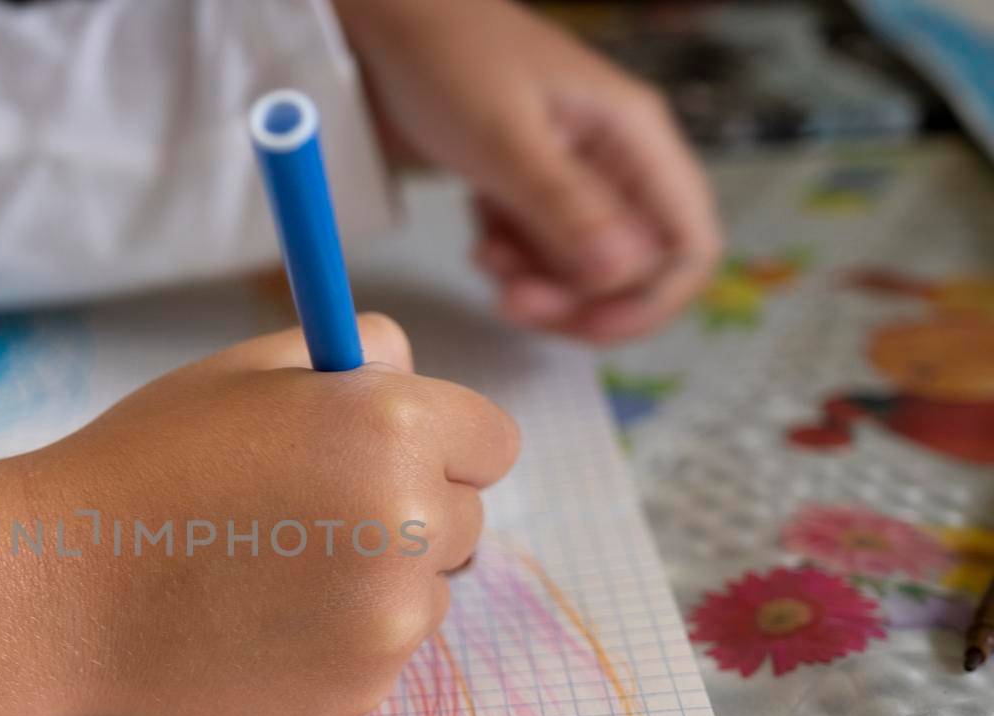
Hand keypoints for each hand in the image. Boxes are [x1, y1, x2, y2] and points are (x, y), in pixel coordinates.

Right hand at [0, 315, 517, 715]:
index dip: (441, 441)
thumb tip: (415, 364)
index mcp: (392, 426)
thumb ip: (352, 352)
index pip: (493, 441)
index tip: (393, 452)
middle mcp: (410, 523)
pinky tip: (259, 623)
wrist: (59, 589)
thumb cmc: (144, 464)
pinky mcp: (358, 693)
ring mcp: (389, 620)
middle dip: (409, 510)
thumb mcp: (244, 372)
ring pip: (427, 592)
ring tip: (271, 571)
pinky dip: (339, 643)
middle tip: (309, 512)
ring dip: (377, 581)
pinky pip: (382, 655)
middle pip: (465, 519)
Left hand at [335, 0, 720, 342]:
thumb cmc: (446, 59)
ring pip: (582, 269)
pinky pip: (541, 253)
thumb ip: (563, 206)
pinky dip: (512, 263)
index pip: (688, 243)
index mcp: (634, 136)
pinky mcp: (530, 188)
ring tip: (486, 256)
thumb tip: (620, 274)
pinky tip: (479, 236)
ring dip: (538, 283)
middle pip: (633, 268)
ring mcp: (572, 176)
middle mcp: (615, 160)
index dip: (651, 300)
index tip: (587, 326)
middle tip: (513, 301)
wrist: (385, 23)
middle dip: (578, 299)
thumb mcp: (504, 138)